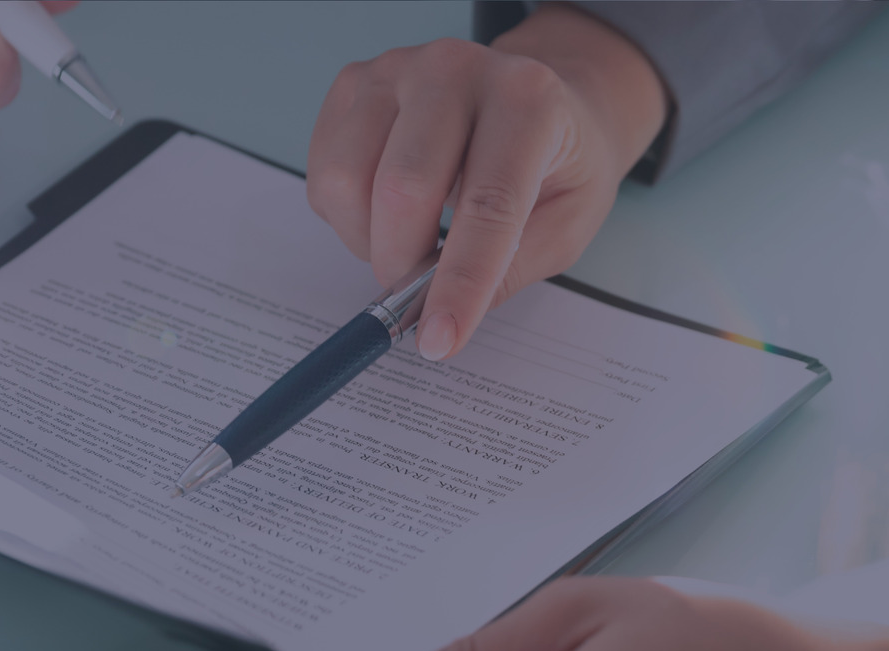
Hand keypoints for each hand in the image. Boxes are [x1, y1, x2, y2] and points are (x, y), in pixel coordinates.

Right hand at [306, 6, 665, 360]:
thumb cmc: (554, 162)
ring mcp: (396, 69)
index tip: (439, 342)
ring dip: (368, 240)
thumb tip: (436, 316)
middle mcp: (456, 69)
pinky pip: (323, 173)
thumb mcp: (565, 225)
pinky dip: (347, 217)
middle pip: (402, 188)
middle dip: (400, 264)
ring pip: (347, 181)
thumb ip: (506, 272)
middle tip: (416, 295)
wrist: (536, 96)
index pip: (488, 204)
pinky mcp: (354, 84)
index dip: (461, 282)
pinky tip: (384, 211)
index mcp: (528, 100)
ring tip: (408, 241)